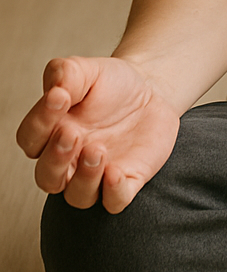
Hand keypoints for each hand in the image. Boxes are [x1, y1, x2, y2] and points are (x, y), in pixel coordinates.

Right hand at [15, 55, 180, 214]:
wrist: (151, 90)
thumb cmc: (110, 83)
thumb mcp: (87, 69)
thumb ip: (65, 73)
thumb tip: (55, 88)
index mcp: (51, 132)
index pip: (30, 139)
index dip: (39, 122)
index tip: (60, 97)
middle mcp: (69, 160)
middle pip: (47, 177)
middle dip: (56, 158)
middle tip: (73, 133)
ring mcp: (97, 174)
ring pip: (78, 196)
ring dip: (84, 178)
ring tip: (97, 149)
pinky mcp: (126, 180)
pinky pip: (114, 202)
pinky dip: (113, 193)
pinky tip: (116, 172)